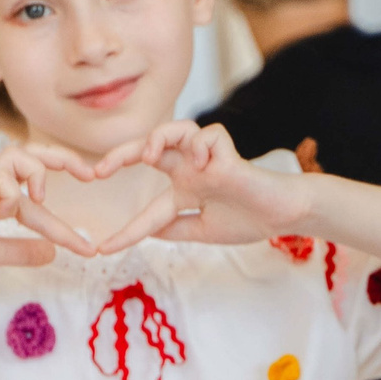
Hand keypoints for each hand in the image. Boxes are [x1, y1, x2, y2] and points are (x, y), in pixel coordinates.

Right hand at [0, 144, 94, 274]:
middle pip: (36, 153)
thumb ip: (22, 250)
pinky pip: (5, 182)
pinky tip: (0, 215)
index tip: (88, 250)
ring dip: (38, 172)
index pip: (42, 204)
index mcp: (2, 196)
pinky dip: (12, 197)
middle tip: (92, 176)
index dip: (66, 228)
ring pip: (21, 155)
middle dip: (67, 160)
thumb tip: (52, 255)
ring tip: (39, 199)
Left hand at [88, 122, 311, 252]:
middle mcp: (191, 171)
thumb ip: (173, 229)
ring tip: (149, 155)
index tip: (103, 250)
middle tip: (97, 172)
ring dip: (156, 137)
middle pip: (148, 152)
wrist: (282, 217)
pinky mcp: (227, 152)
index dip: (127, 231)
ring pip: (174, 129)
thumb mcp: (202, 232)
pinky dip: (200, 145)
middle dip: (119, 156)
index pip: (149, 209)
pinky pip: (207, 135)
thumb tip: (144, 234)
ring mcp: (207, 159)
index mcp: (185, 190)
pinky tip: (205, 164)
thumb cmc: (249, 221)